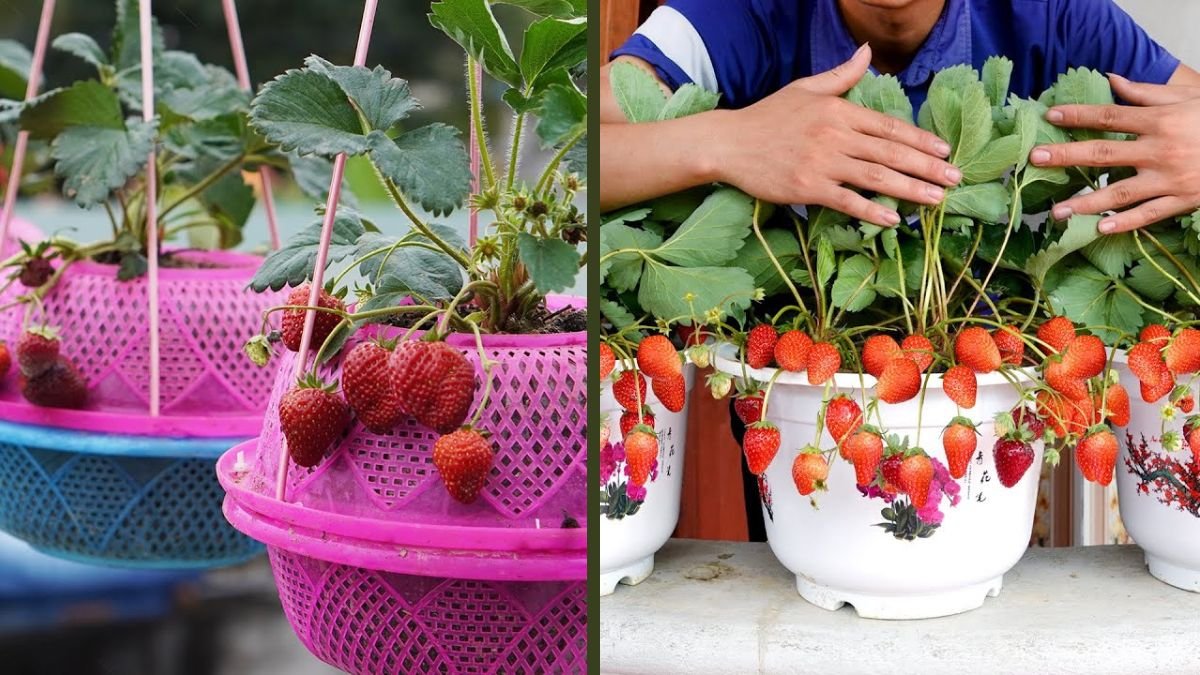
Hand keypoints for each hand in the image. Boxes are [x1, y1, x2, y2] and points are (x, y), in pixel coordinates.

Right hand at [711, 44, 960, 225]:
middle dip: (928, 167)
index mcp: (839, 111)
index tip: (944, 152)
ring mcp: (822, 162)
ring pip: (876, 177)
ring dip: (911, 190)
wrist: (728, 143)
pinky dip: (872, 211)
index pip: (890, 127)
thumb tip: (867, 51)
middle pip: (891, 152)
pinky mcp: (807, 187)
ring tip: (937, 200)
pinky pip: (847, 201)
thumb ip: (841, 74)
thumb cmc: (767, 117)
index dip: (921, 140)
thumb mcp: (805, 88)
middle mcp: (835, 135)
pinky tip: (893, 220)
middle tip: (956, 179)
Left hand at [1029, 73, 1199, 232]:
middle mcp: (1160, 150)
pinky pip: (1148, 215)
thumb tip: (1111, 79)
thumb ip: (1146, 93)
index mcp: (1159, 121)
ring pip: (1119, 193)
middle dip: (1067, 157)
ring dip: (1085, 204)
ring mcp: (1169, 179)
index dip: (1079, 115)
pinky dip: (1124, 224)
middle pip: (1104, 153)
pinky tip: (1099, 229)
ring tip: (1057, 212)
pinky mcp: (1182, 200)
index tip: (1050, 116)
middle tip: (1036, 160)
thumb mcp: (1185, 99)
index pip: (1110, 116)